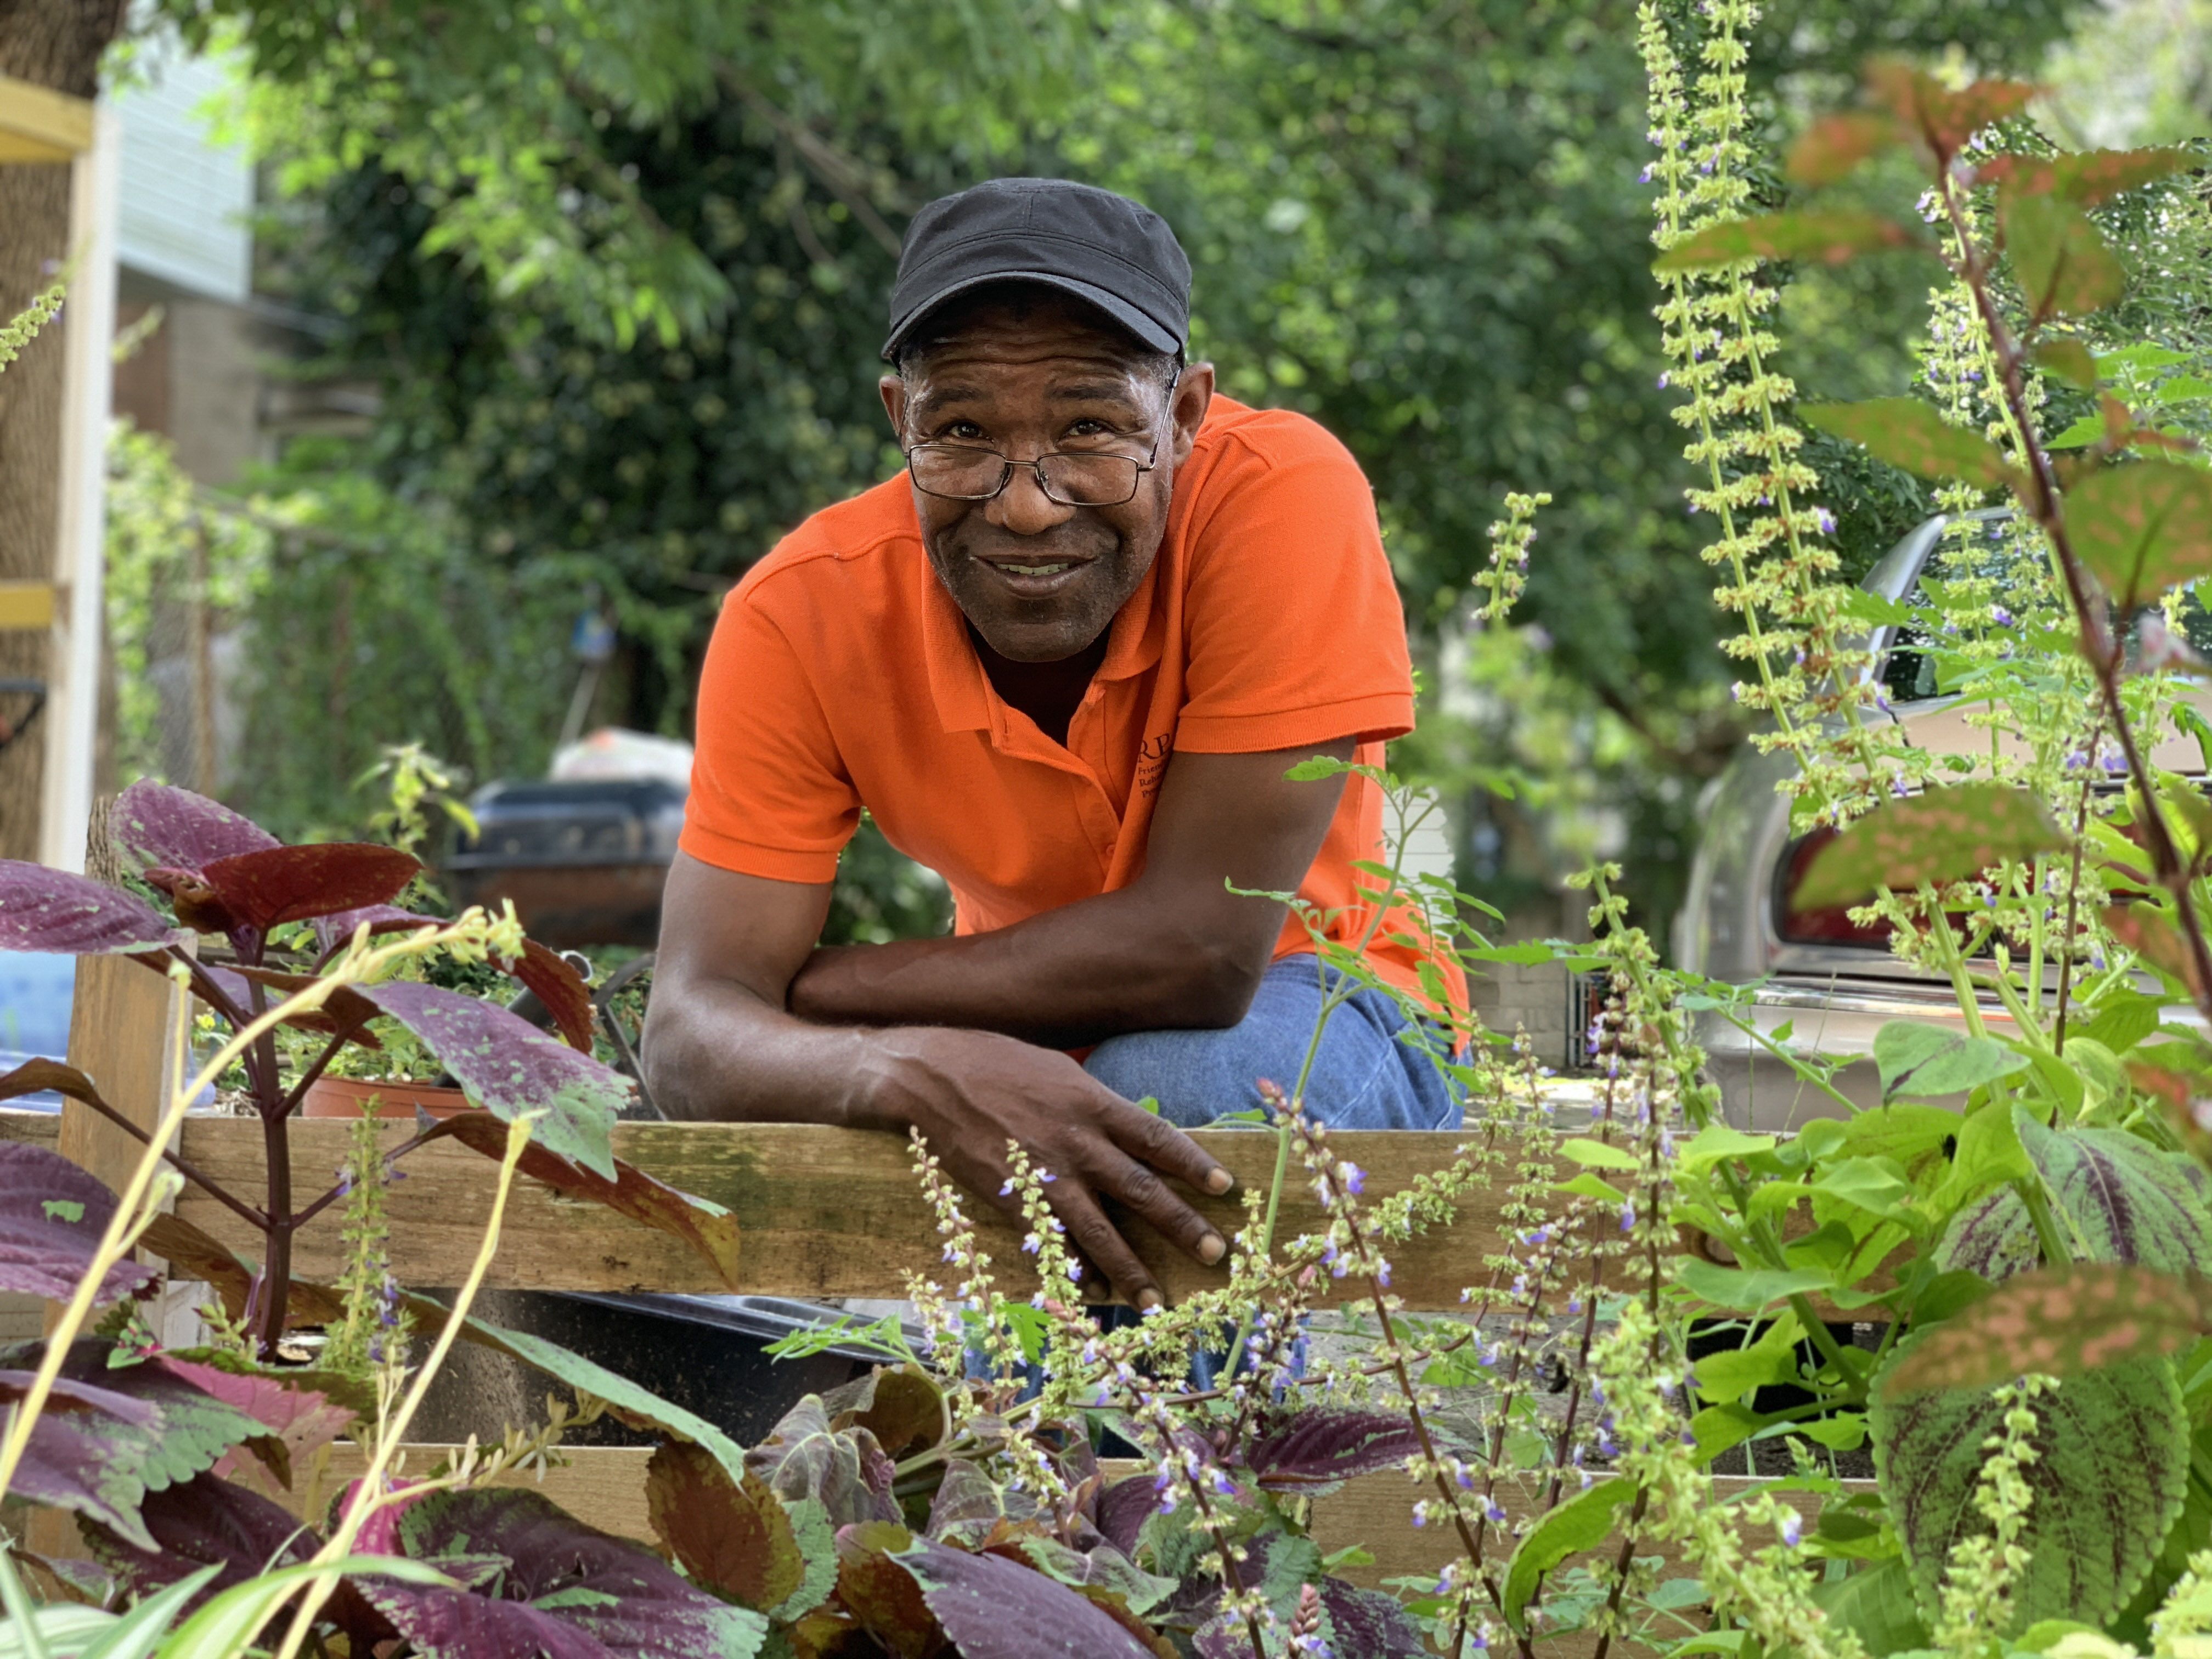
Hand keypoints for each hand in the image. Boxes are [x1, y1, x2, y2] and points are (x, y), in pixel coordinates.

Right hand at [855, 1026, 1234, 1308]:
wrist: (932, 1077)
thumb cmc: (998, 1063)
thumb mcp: (1060, 1072)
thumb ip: (1097, 1105)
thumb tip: (1133, 1134)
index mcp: (1092, 1103)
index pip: (1156, 1138)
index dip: (1193, 1164)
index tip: (1225, 1187)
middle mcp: (1075, 1141)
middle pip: (1139, 1190)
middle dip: (1181, 1226)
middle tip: (1214, 1255)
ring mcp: (1043, 1174)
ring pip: (1097, 1230)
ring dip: (1130, 1270)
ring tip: (1156, 1301)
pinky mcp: (1011, 1199)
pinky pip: (1051, 1242)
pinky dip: (1073, 1269)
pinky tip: (1093, 1293)